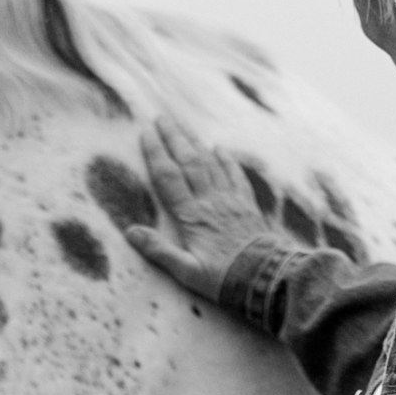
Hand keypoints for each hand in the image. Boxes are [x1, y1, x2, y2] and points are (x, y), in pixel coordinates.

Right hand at [125, 117, 268, 300]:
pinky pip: (235, 175)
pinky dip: (226, 160)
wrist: (264, 278)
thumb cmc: (223, 278)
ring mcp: (230, 200)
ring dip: (195, 142)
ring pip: (210, 163)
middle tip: (163, 117)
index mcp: (191, 216)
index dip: (156, 153)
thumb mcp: (187, 271)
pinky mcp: (247, 204)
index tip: (146, 132)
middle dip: (174, 137)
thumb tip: (131, 232)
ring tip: (183, 126)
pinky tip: (219, 149)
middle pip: (189, 161)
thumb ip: (159, 251)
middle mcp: (210, 201)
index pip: (169, 177)